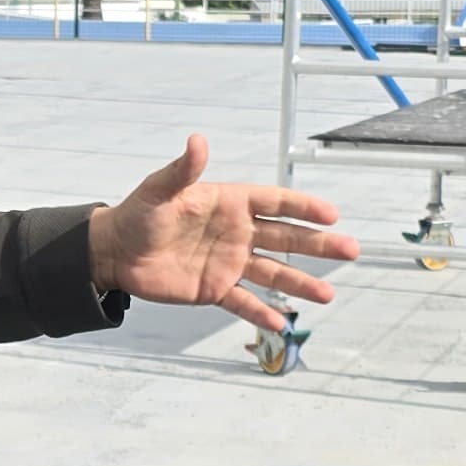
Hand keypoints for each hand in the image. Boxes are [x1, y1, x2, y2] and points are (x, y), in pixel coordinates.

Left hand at [90, 135, 361, 328]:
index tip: (332, 214)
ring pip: (273, 273)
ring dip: (300, 284)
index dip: (303, 207)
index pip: (275, 203)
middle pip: (286, 239)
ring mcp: (229, 263)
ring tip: (328, 297)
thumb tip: (198, 141)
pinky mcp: (214, 289)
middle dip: (318, 245)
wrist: (115, 252)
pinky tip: (283, 323)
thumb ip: (183, 170)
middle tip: (350, 250)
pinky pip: (244, 302)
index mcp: (229, 203)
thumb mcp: (159, 190)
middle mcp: (237, 233)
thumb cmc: (138, 214)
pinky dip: (262, 312)